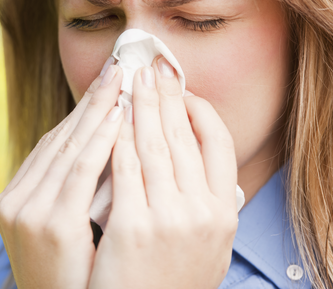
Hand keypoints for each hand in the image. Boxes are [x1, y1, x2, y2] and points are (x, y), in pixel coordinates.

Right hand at [0, 61, 124, 288]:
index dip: (81, 112)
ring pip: (70, 147)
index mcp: (16, 200)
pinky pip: (81, 170)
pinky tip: (120, 115)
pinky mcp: (52, 224)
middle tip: (116, 66)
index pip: (53, 145)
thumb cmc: (72, 280)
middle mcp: (17, 200)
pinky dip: (101, 139)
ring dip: (98, 110)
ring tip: (122, 80)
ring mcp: (29, 211)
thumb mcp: (65, 232)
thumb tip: (106, 152)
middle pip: (59, 138)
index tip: (106, 84)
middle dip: (91, 100)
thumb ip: (75, 193)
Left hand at [89, 56, 237, 288]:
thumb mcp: (207, 249)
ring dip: (138, 106)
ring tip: (129, 80)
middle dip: (164, 94)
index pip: (219, 143)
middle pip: (182, 136)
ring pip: (151, 144)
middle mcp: (203, 213)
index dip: (198, 109)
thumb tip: (217, 175)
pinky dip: (116, 136)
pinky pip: (123, 167)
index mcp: (224, 214)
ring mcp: (169, 219)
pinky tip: (108, 116)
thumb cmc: (171, 283)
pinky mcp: (133, 227)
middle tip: (151, 65)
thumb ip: (212, 210)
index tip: (181, 89)